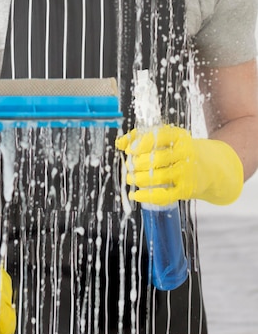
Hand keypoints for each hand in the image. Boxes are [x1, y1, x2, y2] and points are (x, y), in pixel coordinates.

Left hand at [116, 124, 243, 205]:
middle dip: (136, 164)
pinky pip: (163, 195)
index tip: (130, 151)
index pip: (156, 137)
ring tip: (130, 178)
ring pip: (156, 177)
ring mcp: (186, 172)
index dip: (139, 144)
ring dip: (138, 179)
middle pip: (154, 159)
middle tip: (129, 167)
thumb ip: (142, 138)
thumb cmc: (183, 152)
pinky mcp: (186, 190)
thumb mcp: (168, 140)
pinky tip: (135, 195)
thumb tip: (120, 143)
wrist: (213, 168)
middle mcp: (185, 153)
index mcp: (179, 136)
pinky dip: (145, 196)